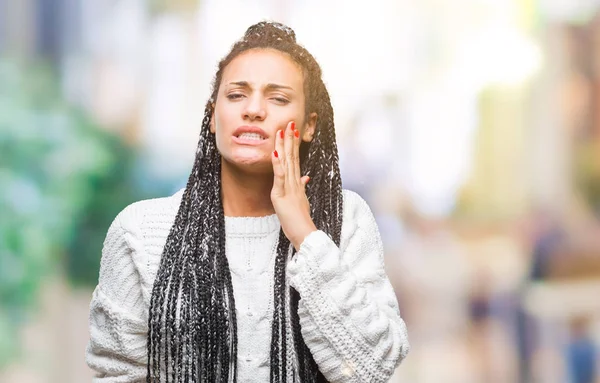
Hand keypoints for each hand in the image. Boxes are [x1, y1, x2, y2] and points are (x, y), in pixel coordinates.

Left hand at [271, 121, 316, 250]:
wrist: (305, 233)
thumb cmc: (301, 220)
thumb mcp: (301, 201)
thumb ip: (302, 188)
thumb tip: (305, 177)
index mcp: (297, 183)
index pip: (295, 160)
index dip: (293, 144)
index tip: (292, 131)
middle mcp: (295, 182)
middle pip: (292, 157)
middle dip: (290, 139)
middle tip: (289, 122)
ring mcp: (289, 187)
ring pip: (287, 162)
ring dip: (284, 145)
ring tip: (282, 130)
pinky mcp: (282, 195)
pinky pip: (280, 177)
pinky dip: (277, 164)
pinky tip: (275, 152)